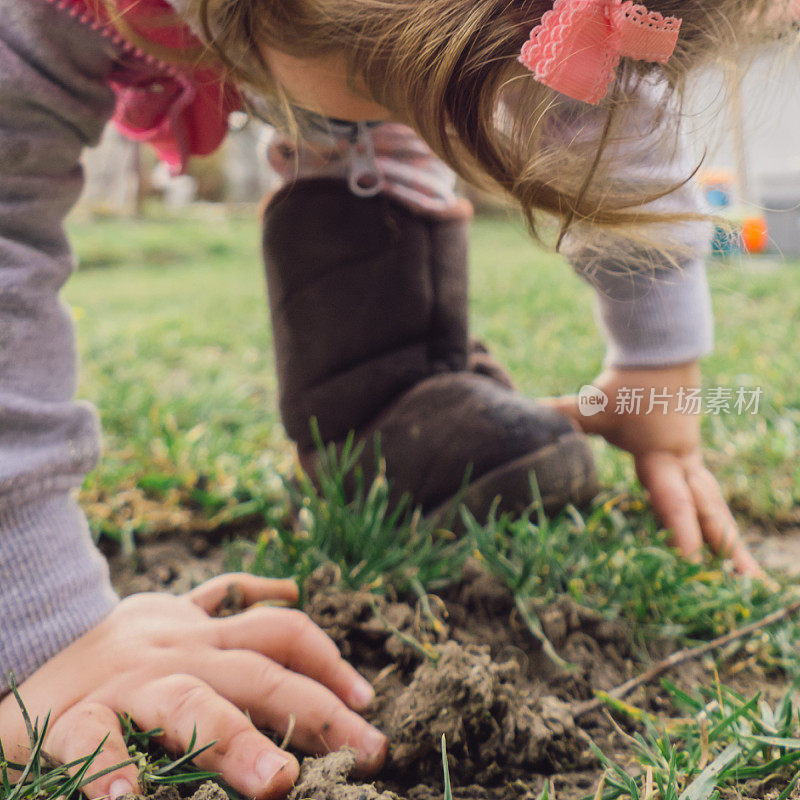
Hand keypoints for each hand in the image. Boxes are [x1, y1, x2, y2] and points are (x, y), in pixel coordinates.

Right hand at [0, 574, 386, 799]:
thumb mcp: (181, 611)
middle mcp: (179, 652)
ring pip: (189, 704)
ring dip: (235, 742)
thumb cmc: (123, 639)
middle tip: (365, 748)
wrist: (34, 636)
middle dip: (314, 711)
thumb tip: (290, 589)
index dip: (329, 661)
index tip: (368, 700)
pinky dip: (111, 770)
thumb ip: (233, 601)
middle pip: (257, 673)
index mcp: (206, 633)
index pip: (282, 632)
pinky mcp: (75, 713)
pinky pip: (95, 739)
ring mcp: (130, 682)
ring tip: (278, 784)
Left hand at [546, 362, 761, 575]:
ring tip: (751, 579)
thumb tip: (524, 418)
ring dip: (730, 540)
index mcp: (661, 456)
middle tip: (749, 583)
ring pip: (715, 505)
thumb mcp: (592, 403)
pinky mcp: (689, 459)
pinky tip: (724, 549)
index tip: (690, 560)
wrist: (661, 355)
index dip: (681, 529)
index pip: (673, 497)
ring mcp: (691, 461)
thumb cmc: (625, 384)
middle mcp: (683, 463)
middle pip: (710, 509)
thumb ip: (560, 414)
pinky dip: (717, 522)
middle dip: (728, 547)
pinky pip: (707, 496)